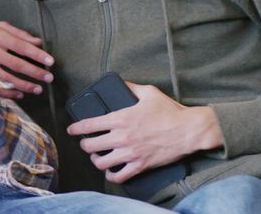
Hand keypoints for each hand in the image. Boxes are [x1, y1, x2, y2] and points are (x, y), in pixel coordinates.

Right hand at [0, 21, 53, 96]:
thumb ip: (18, 33)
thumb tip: (38, 41)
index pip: (21, 46)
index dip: (36, 54)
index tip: (50, 61)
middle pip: (16, 64)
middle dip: (34, 72)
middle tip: (49, 77)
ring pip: (7, 78)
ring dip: (24, 85)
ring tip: (38, 89)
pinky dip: (8, 92)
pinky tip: (19, 94)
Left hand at [66, 82, 222, 183]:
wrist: (189, 130)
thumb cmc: (170, 111)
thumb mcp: (149, 92)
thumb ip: (131, 87)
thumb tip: (121, 83)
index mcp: (120, 118)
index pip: (89, 125)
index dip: (76, 129)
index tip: (72, 130)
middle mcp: (122, 137)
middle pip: (90, 146)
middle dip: (84, 145)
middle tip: (86, 143)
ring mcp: (130, 153)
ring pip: (101, 163)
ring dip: (96, 160)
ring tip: (97, 157)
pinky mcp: (140, 165)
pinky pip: (119, 176)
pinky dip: (111, 175)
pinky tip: (111, 171)